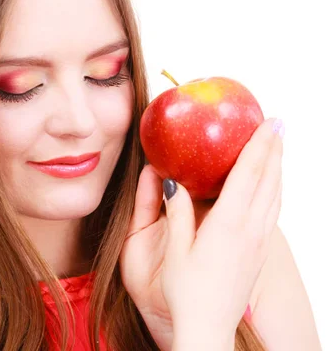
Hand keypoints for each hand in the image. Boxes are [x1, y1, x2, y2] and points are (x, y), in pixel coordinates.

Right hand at [120, 117, 283, 349]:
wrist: (208, 328)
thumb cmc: (187, 294)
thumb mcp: (176, 252)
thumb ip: (177, 214)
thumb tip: (172, 183)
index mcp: (228, 225)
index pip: (248, 175)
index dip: (259, 146)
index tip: (268, 122)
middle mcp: (250, 230)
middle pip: (269, 180)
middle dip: (275, 149)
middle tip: (278, 124)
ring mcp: (258, 242)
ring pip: (276, 196)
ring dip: (279, 168)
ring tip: (277, 148)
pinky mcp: (259, 252)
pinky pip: (273, 211)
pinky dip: (275, 189)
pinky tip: (270, 187)